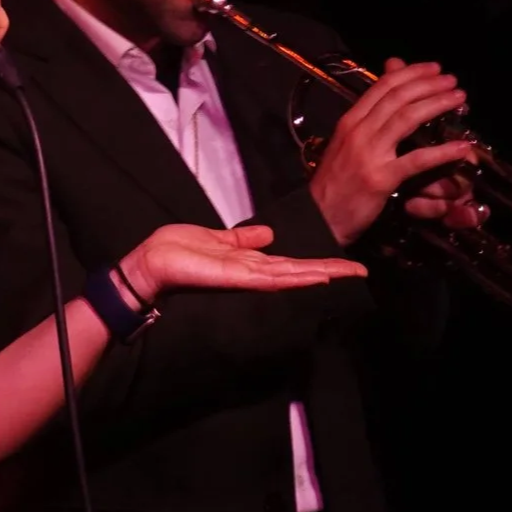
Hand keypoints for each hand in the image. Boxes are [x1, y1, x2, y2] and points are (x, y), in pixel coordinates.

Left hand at [119, 223, 366, 304]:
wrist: (150, 263)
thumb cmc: (177, 251)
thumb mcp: (217, 238)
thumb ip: (243, 239)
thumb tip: (269, 234)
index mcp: (249, 262)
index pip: (292, 263)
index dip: (319, 263)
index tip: (345, 263)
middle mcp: (252, 272)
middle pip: (299, 271)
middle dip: (330, 270)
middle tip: (361, 271)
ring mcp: (245, 276)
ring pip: (290, 275)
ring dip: (319, 273)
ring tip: (347, 272)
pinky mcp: (234, 277)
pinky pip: (269, 276)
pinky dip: (292, 277)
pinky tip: (313, 275)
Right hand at [307, 57, 479, 246]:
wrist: (317, 218)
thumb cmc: (333, 184)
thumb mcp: (344, 145)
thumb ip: (365, 122)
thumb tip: (383, 104)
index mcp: (350, 121)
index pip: (382, 86)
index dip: (411, 73)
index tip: (433, 69)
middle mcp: (359, 131)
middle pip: (398, 97)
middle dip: (429, 83)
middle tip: (452, 80)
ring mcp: (370, 154)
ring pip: (408, 118)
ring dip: (437, 103)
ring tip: (458, 98)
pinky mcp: (381, 178)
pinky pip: (417, 160)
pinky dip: (442, 152)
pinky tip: (461, 147)